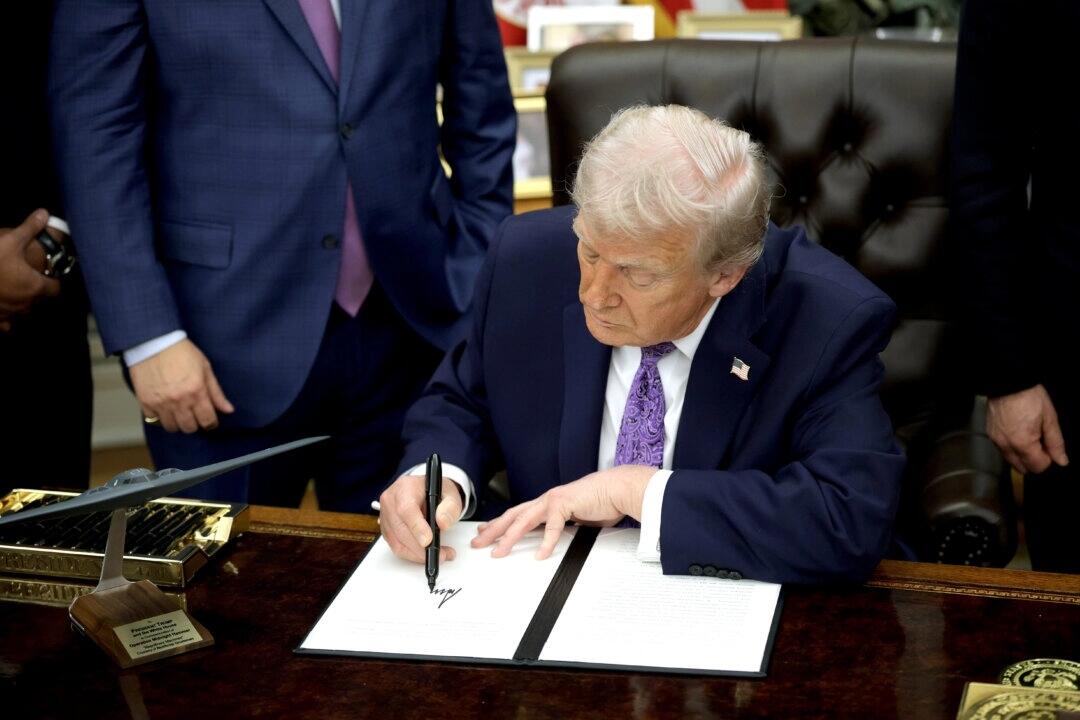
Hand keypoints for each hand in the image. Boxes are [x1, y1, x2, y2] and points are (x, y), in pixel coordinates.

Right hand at [0, 210, 60, 329]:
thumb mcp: (10, 240)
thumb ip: (29, 228)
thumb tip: (44, 213)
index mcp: (35, 287)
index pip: (55, 289)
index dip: (54, 280)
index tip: (48, 273)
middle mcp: (26, 304)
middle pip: (40, 300)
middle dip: (37, 290)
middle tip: (28, 278)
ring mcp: (10, 315)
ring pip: (23, 312)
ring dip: (22, 303)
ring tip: (14, 290)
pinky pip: (6, 324)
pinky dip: (6, 319)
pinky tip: (3, 308)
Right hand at [129, 338, 234, 432]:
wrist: (154, 341)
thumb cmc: (181, 352)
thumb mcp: (205, 369)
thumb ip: (216, 392)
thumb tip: (228, 410)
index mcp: (197, 392)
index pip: (207, 421)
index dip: (211, 423)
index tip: (210, 420)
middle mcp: (179, 401)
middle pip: (189, 428)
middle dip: (195, 424)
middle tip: (194, 414)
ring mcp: (161, 403)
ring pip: (172, 427)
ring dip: (177, 423)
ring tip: (179, 412)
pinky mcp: (145, 402)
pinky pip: (154, 420)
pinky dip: (160, 417)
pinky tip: (164, 407)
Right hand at [379, 474, 462, 563]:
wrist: (425, 492)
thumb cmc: (436, 492)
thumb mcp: (450, 494)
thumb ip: (450, 507)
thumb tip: (443, 522)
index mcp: (405, 487)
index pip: (406, 509)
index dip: (417, 527)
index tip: (429, 540)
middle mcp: (390, 500)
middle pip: (401, 529)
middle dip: (422, 547)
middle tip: (443, 553)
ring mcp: (385, 516)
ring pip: (397, 542)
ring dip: (419, 554)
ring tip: (440, 554)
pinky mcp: (386, 529)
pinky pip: (396, 547)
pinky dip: (413, 555)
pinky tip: (427, 553)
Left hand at [471, 464, 654, 560]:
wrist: (619, 489)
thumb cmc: (603, 501)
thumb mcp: (578, 518)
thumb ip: (565, 527)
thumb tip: (559, 540)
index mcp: (549, 502)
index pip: (518, 513)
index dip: (500, 523)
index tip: (486, 531)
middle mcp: (547, 499)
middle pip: (513, 515)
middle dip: (494, 530)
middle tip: (478, 542)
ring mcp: (555, 500)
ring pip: (524, 520)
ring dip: (509, 537)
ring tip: (499, 552)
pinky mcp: (566, 504)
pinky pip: (552, 526)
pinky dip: (546, 542)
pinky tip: (540, 556)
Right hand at [986, 384, 1068, 473]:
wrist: (1007, 382)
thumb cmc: (1030, 397)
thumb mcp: (1049, 418)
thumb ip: (1055, 442)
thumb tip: (1061, 461)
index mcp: (1023, 443)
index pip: (1038, 466)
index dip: (1048, 458)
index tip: (1049, 445)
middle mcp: (1006, 446)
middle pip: (1022, 468)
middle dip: (1034, 460)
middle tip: (1040, 442)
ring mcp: (996, 441)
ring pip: (1011, 460)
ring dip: (1022, 455)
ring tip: (1028, 435)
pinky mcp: (990, 435)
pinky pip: (1003, 450)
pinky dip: (1012, 447)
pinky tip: (1017, 432)